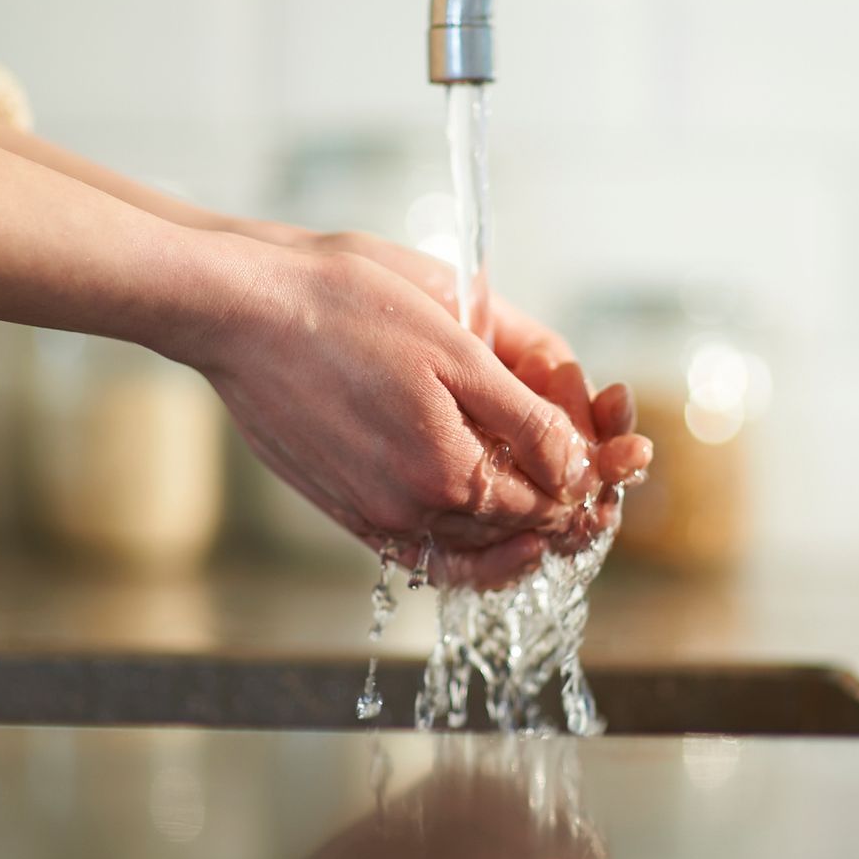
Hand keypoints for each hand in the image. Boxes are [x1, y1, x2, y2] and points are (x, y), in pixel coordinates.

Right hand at [302, 235, 652, 588]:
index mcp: (450, 472)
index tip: (617, 450)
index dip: (590, 476)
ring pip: (470, 546)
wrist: (242, 312)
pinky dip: (462, 542)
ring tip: (550, 491)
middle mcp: (411, 511)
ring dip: (518, 524)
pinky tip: (479, 512)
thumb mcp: (458, 349)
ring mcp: (371, 516)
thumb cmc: (346, 308)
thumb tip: (579, 469)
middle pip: (516, 529)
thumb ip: (525, 418)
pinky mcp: (342, 508)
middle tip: (600, 469)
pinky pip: (419, 550)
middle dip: (565, 500)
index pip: (550, 501)